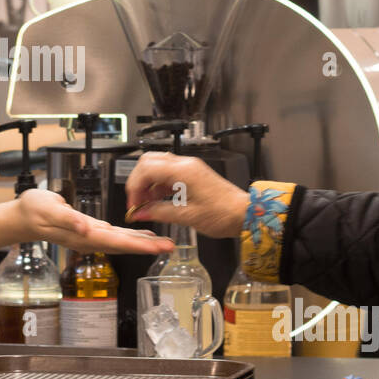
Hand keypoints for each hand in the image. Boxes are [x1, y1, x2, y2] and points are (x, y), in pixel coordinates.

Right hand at [15, 188, 172, 255]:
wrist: (24, 217)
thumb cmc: (34, 211)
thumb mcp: (50, 210)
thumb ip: (69, 220)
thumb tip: (86, 228)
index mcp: (85, 234)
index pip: (117, 241)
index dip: (139, 245)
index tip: (157, 246)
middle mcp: (90, 238)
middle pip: (125, 245)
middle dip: (148, 247)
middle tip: (170, 247)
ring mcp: (91, 236)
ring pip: (123, 242)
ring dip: (143, 243)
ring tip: (163, 243)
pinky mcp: (91, 231)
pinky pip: (116, 236)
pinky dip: (131, 236)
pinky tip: (142, 235)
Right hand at [125, 151, 250, 238]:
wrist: (245, 214)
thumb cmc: (223, 214)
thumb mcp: (186, 216)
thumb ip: (158, 212)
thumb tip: (140, 212)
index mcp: (183, 171)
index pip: (146, 168)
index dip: (134, 186)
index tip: (133, 203)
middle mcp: (185, 165)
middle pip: (149, 162)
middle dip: (138, 181)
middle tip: (137, 201)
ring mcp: (189, 168)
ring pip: (157, 166)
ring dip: (148, 184)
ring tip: (147, 204)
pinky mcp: (192, 174)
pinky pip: (168, 173)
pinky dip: (158, 185)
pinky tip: (158, 201)